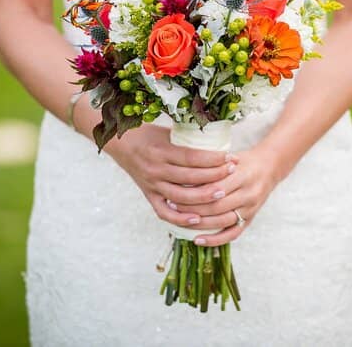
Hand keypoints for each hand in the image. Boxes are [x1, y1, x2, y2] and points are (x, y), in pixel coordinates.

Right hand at [105, 124, 238, 228]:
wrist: (119, 143)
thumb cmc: (146, 134)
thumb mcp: (167, 131)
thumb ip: (188, 139)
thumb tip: (217, 139)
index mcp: (161, 151)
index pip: (192, 157)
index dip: (213, 159)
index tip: (230, 157)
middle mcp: (156, 170)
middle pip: (190, 178)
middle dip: (215, 176)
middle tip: (233, 172)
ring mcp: (152, 185)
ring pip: (181, 197)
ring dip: (203, 198)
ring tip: (222, 193)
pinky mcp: (148, 195)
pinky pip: (164, 212)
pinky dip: (180, 218)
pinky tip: (197, 219)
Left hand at [168, 145, 283, 246]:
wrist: (270, 167)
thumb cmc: (243, 160)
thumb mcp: (228, 157)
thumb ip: (210, 165)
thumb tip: (182, 174)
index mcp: (243, 175)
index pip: (214, 187)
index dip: (194, 192)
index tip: (175, 191)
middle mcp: (248, 194)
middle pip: (216, 206)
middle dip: (192, 208)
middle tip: (172, 206)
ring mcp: (250, 209)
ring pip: (222, 221)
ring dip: (200, 223)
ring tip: (181, 221)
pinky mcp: (250, 219)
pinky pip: (232, 234)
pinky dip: (215, 239)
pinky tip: (197, 240)